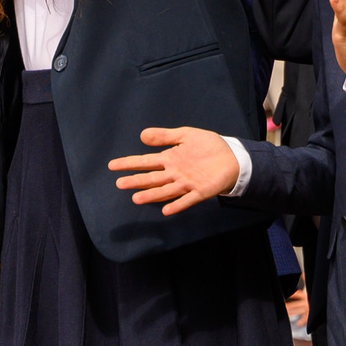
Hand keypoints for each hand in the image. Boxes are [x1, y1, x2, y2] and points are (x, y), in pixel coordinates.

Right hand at [106, 127, 240, 215]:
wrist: (232, 157)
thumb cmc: (209, 146)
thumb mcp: (186, 135)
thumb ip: (165, 136)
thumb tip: (142, 135)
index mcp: (170, 159)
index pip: (145, 161)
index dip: (129, 163)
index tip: (112, 166)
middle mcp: (175, 173)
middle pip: (152, 178)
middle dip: (136, 181)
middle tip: (119, 184)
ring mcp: (186, 184)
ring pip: (165, 190)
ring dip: (151, 195)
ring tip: (136, 198)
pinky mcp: (200, 191)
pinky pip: (187, 200)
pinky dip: (177, 205)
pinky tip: (166, 211)